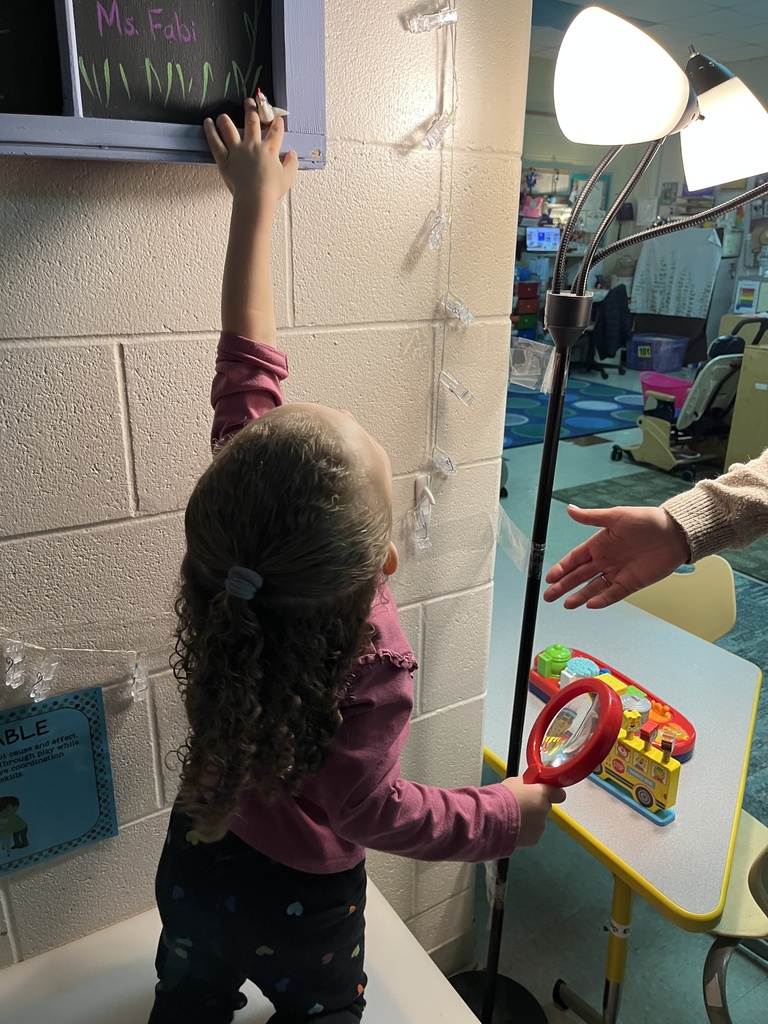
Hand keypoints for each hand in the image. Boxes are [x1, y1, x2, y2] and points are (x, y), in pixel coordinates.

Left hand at [204, 98, 297, 206]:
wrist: (255, 198)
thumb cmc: (271, 190)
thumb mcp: (287, 177)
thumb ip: (291, 164)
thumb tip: (293, 154)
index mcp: (269, 149)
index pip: (275, 131)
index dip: (277, 122)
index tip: (277, 118)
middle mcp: (252, 145)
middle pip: (252, 121)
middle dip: (251, 109)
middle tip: (249, 102)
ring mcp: (237, 150)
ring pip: (230, 128)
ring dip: (226, 119)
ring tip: (223, 115)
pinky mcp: (225, 159)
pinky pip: (215, 142)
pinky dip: (210, 131)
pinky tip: (208, 122)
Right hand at [502, 777, 565, 847]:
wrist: (492, 820)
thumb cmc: (500, 800)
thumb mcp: (514, 782)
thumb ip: (527, 783)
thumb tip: (530, 784)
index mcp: (542, 794)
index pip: (559, 793)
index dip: (552, 793)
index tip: (545, 792)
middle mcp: (544, 810)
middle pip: (545, 807)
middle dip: (535, 806)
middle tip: (520, 804)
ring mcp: (540, 826)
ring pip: (538, 821)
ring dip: (529, 819)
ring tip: (513, 817)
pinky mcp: (534, 839)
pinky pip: (532, 833)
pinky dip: (525, 830)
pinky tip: (513, 826)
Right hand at [542, 505, 691, 609]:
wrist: (674, 533)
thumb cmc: (646, 520)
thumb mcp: (616, 516)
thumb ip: (591, 517)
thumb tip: (570, 510)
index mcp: (599, 544)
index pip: (574, 559)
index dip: (561, 568)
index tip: (549, 578)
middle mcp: (605, 560)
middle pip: (579, 576)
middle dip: (563, 586)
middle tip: (548, 596)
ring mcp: (617, 573)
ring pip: (593, 588)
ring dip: (579, 596)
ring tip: (566, 604)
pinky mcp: (631, 583)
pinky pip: (612, 594)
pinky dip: (601, 600)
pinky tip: (589, 604)